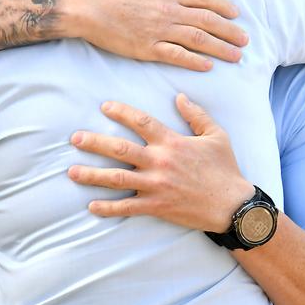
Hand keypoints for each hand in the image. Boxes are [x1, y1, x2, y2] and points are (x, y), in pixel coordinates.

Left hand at [67, 95, 254, 232]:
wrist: (232, 205)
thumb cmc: (225, 169)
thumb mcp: (216, 135)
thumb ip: (196, 115)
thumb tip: (179, 96)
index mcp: (172, 142)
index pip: (142, 122)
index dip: (122, 112)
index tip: (104, 106)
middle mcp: (160, 162)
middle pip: (120, 149)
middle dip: (95, 143)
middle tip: (75, 139)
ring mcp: (156, 186)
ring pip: (117, 178)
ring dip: (92, 175)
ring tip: (72, 172)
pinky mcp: (157, 206)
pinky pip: (128, 207)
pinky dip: (108, 208)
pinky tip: (92, 206)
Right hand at [75, 0, 247, 71]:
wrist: (86, 7)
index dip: (223, 6)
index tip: (237, 14)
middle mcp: (168, 10)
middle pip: (208, 21)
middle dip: (230, 31)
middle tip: (246, 40)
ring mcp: (159, 30)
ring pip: (198, 39)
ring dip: (221, 48)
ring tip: (236, 56)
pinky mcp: (147, 48)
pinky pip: (176, 56)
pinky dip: (195, 61)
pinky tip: (208, 65)